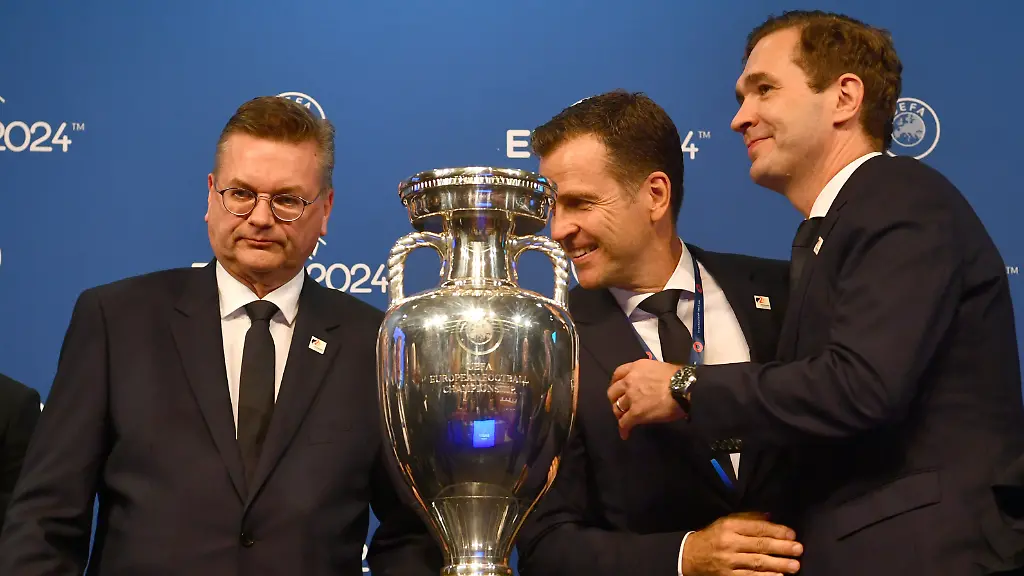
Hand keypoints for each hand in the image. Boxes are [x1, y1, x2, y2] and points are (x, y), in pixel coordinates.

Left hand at [607, 359, 684, 438]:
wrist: (685, 388)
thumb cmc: (680, 377)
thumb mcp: (660, 368)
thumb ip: (649, 374)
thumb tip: (652, 383)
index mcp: (636, 368)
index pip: (617, 374)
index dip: (615, 383)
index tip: (618, 389)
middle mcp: (629, 381)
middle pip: (613, 392)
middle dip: (615, 399)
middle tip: (621, 406)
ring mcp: (631, 397)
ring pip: (617, 408)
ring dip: (619, 415)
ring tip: (624, 420)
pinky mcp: (635, 413)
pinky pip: (624, 423)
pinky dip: (623, 429)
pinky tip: (625, 434)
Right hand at [682, 513, 801, 575]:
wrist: (689, 556)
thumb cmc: (712, 537)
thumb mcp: (726, 522)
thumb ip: (748, 518)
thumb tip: (771, 517)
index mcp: (729, 526)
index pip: (757, 528)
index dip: (777, 531)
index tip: (792, 534)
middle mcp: (729, 543)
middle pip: (760, 545)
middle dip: (782, 547)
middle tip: (798, 549)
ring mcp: (728, 561)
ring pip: (757, 562)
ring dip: (778, 564)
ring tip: (794, 565)